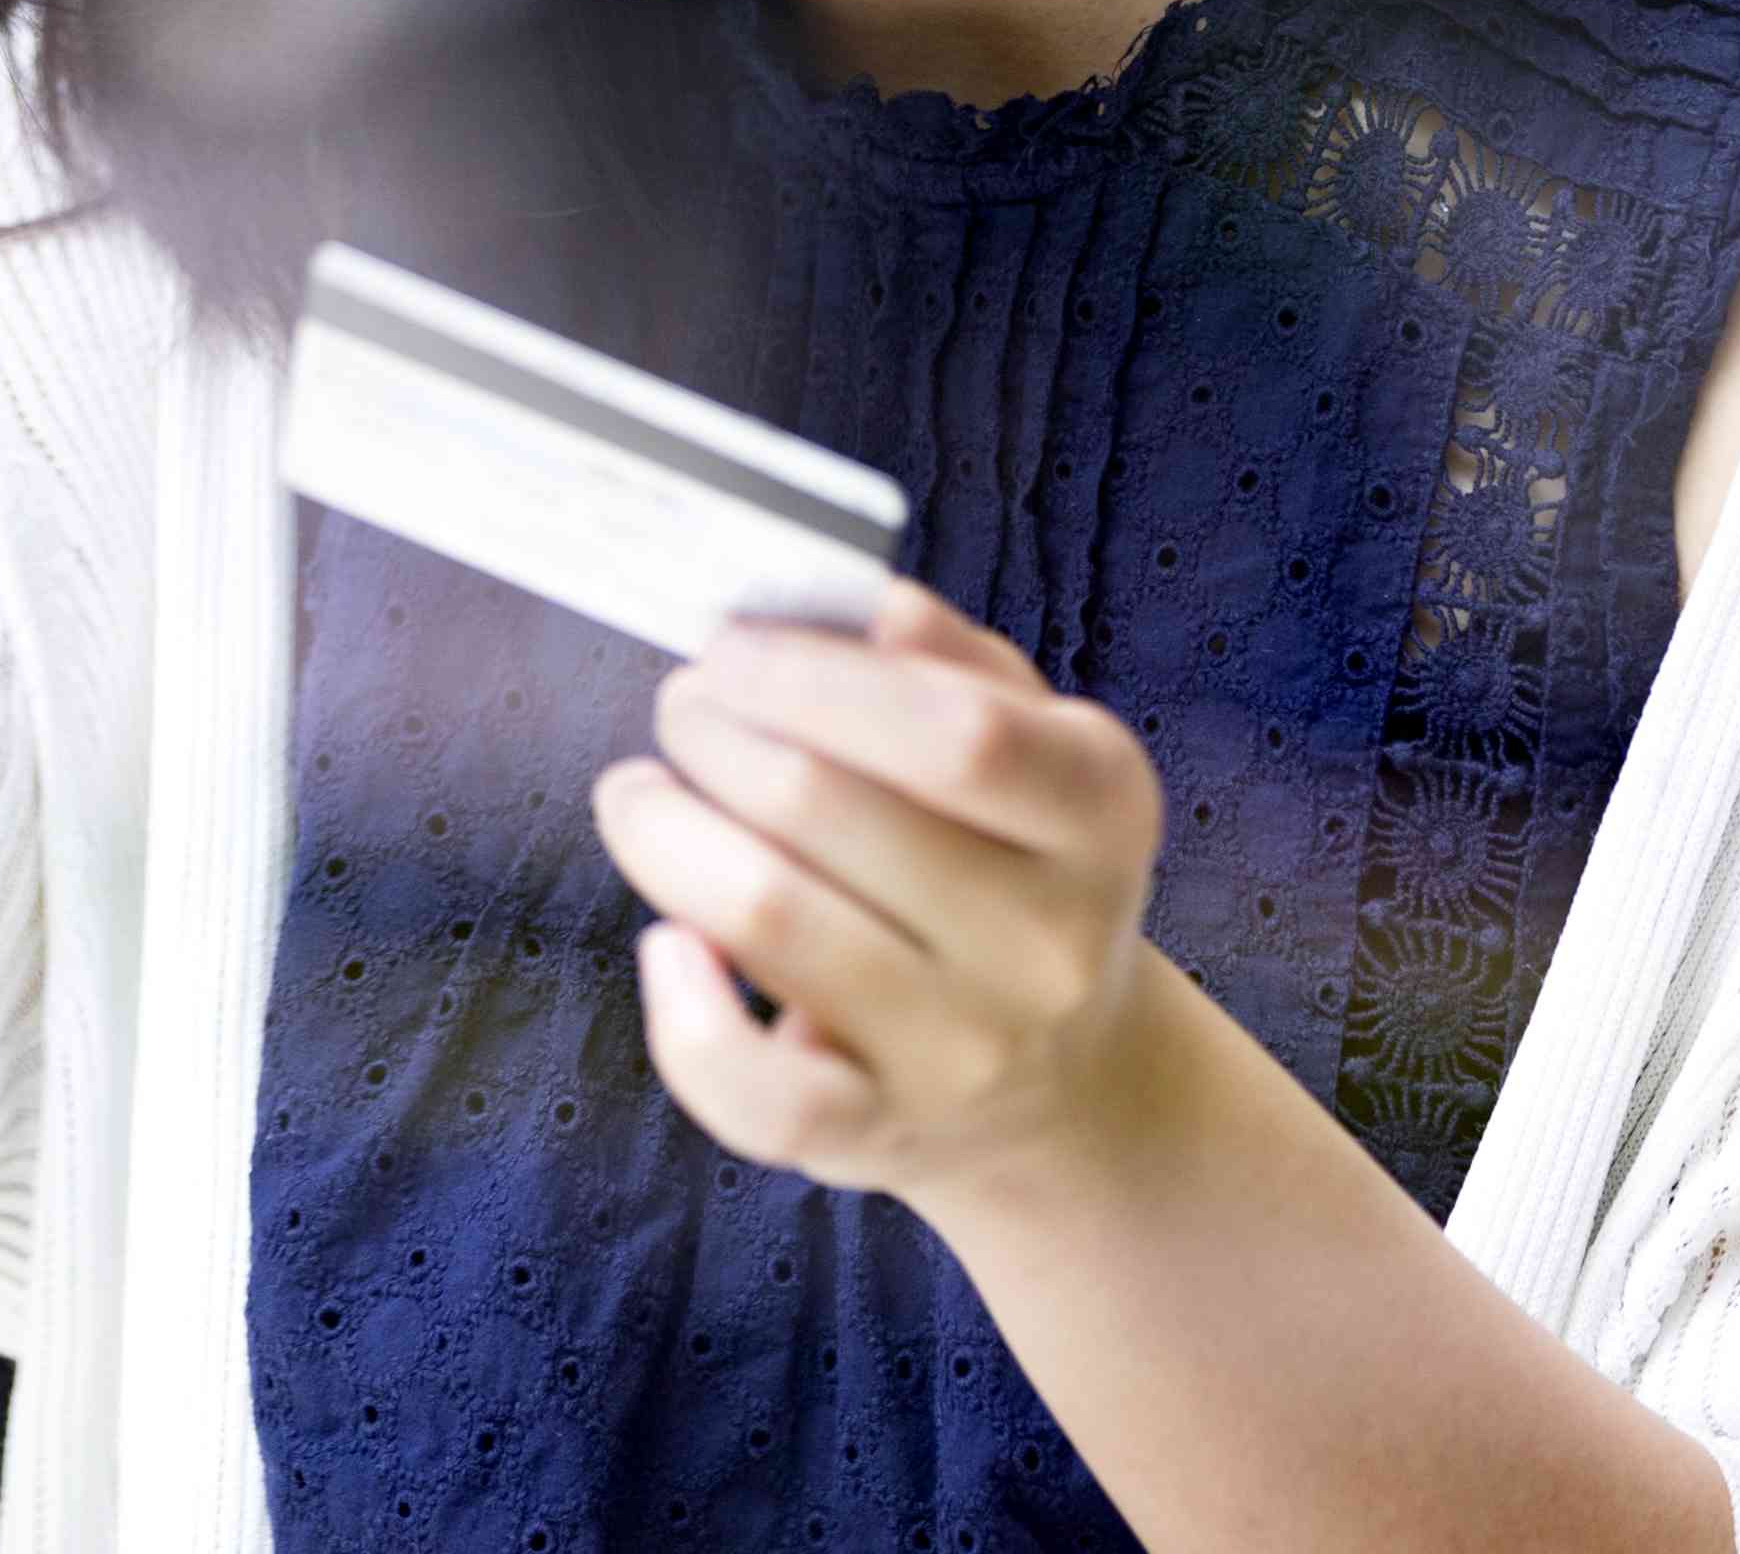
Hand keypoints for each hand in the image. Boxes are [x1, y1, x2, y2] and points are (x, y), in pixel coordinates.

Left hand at [587, 578, 1170, 1215]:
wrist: (1064, 1082)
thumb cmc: (1007, 861)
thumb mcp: (1031, 744)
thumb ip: (952, 661)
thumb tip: (866, 605)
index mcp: (1097, 806)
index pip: (954, 732)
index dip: (807, 675)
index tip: (725, 646)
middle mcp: (1049, 938)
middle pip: (821, 806)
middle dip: (710, 730)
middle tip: (682, 706)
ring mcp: (966, 1048)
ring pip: (766, 916)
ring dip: (664, 830)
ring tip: (642, 794)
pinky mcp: (879, 1134)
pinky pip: (755, 1090)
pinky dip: (682, 1014)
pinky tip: (669, 944)